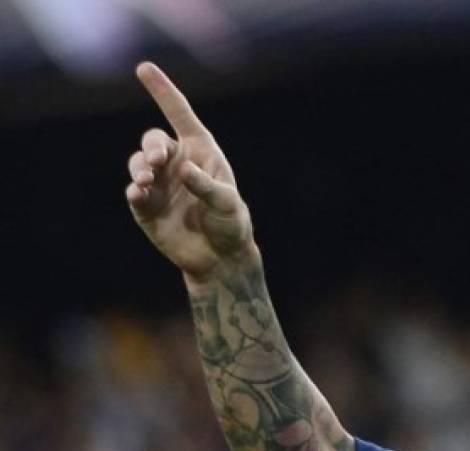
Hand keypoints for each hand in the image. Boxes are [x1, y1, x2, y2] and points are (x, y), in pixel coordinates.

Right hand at [125, 62, 256, 282]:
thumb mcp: (228, 204)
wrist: (220, 257)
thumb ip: (208, 187)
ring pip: (138, 163)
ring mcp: (159, 184)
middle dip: (152, 146)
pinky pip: (133, 192)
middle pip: (153, 140)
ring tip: (146, 181)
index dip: (163, 91)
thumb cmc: (231, 224)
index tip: (143, 68)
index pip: (179, 114)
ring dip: (140, 168)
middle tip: (158, 161)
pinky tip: (139, 194)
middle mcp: (176, 163)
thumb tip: (184, 170)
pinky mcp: (146, 207)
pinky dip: (134, 190)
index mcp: (200, 151)